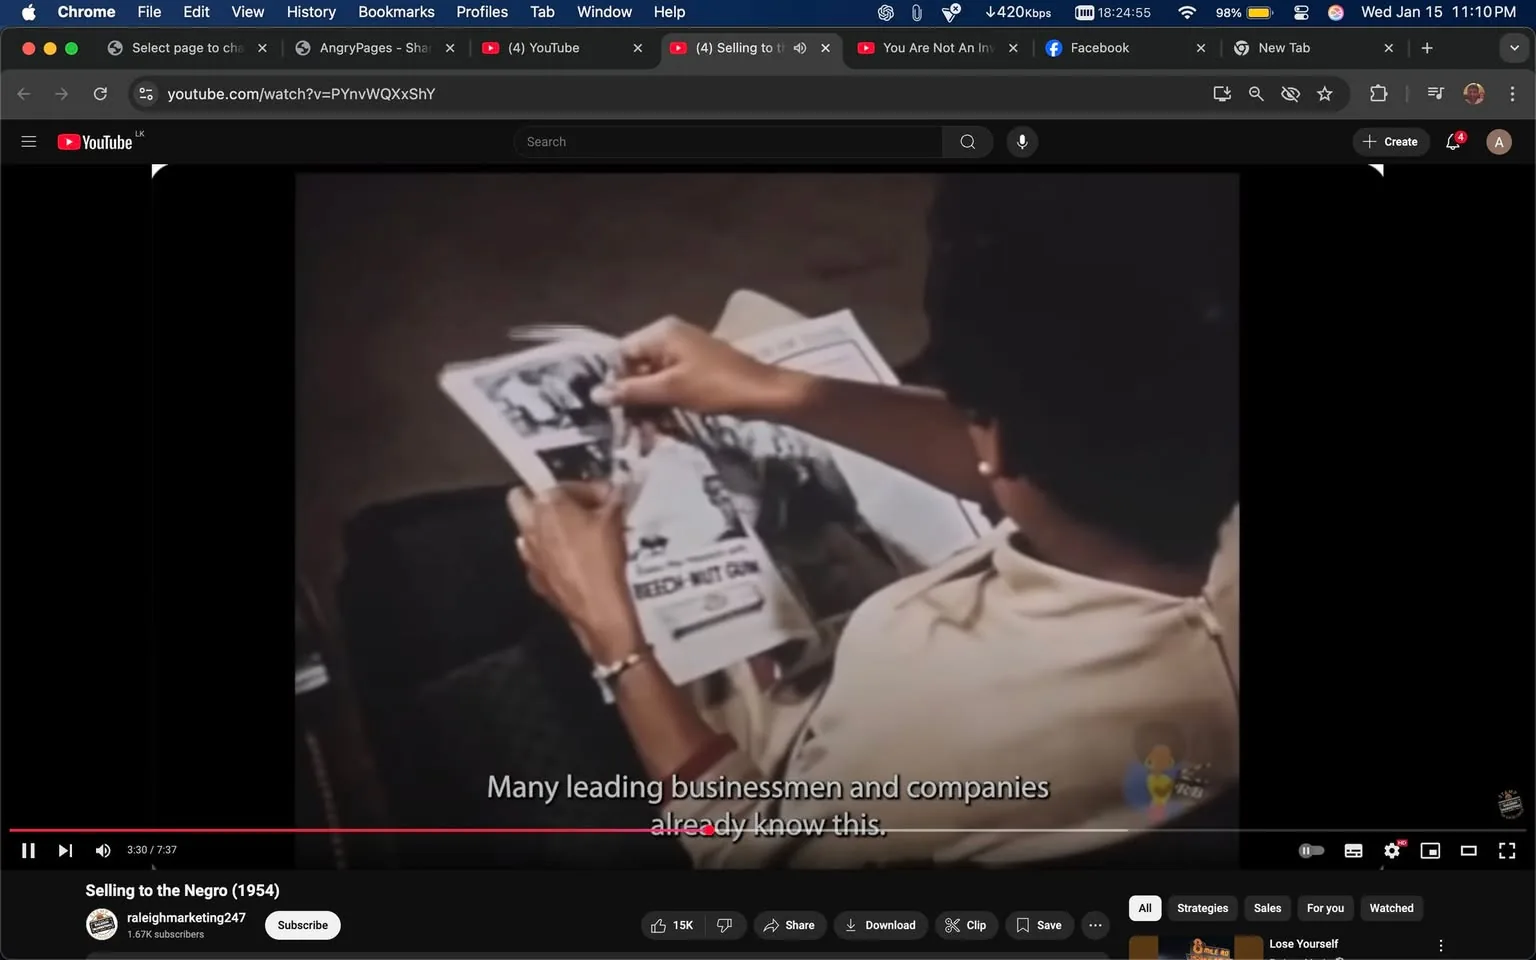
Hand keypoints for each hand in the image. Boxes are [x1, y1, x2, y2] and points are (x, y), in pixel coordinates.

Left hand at [507, 482, 641, 660]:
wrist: (601, 609)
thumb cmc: (607, 557)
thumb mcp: (617, 519)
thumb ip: (612, 496)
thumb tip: (611, 490)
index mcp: (547, 504)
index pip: (562, 485)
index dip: (584, 490)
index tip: (601, 499)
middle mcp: (529, 526)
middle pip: (520, 499)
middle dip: (540, 500)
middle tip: (569, 509)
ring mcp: (527, 554)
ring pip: (526, 530)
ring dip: (544, 528)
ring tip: (571, 537)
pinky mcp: (533, 578)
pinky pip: (536, 557)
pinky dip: (548, 554)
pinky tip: (571, 563)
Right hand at [591, 317, 801, 416]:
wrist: (764, 394)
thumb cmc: (717, 386)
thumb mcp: (671, 390)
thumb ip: (633, 391)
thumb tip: (596, 394)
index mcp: (661, 333)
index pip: (622, 353)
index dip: (615, 381)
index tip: (612, 410)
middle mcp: (669, 339)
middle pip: (636, 370)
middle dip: (633, 402)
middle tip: (631, 432)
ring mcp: (684, 355)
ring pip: (653, 383)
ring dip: (648, 410)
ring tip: (648, 437)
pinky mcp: (696, 373)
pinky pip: (670, 389)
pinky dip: (665, 408)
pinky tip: (665, 429)